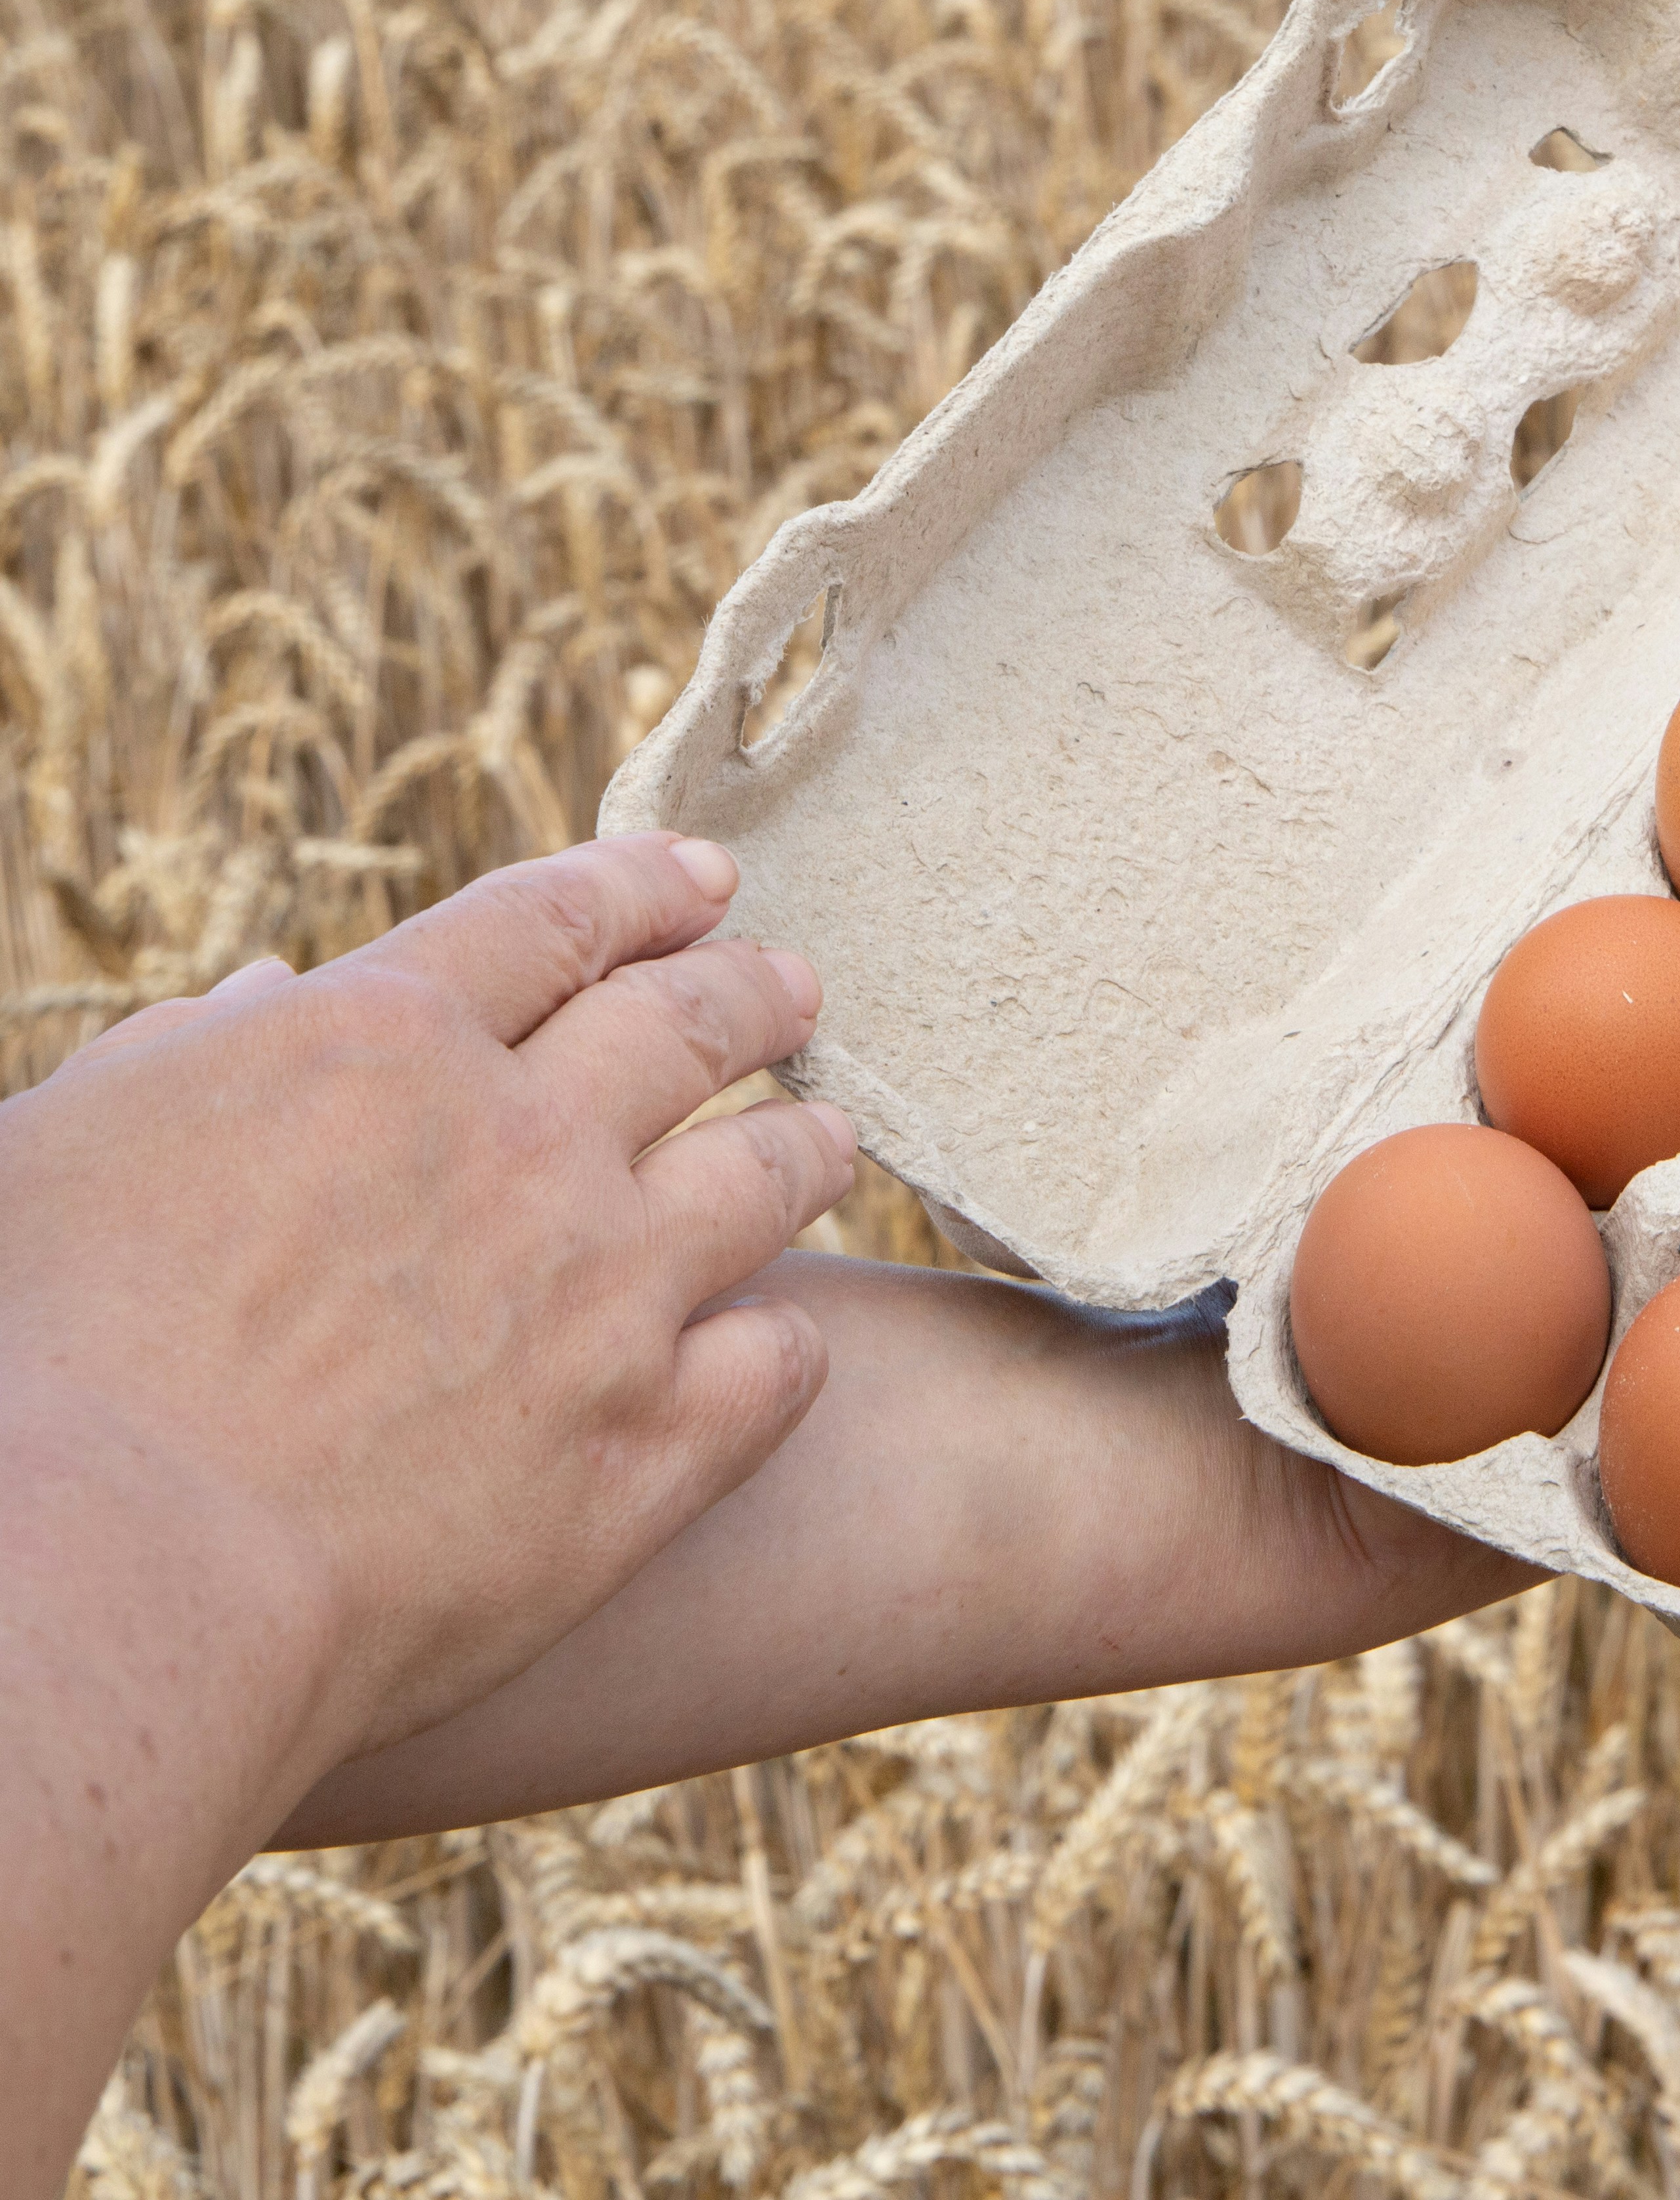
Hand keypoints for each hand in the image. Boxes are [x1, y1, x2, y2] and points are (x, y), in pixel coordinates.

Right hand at [2, 832, 856, 1769]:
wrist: (102, 1574)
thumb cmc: (33, 1363)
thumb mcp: (62, 1152)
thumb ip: (176, 1062)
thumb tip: (256, 996)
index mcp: (378, 1043)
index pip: (551, 922)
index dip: (642, 887)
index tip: (702, 880)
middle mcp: (526, 1144)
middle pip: (686, 1027)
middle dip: (749, 990)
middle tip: (792, 984)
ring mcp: (607, 1295)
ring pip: (763, 1178)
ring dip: (805, 1143)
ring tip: (827, 1134)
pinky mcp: (647, 1445)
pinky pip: (776, 1365)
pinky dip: (788, 1340)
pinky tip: (787, 1341)